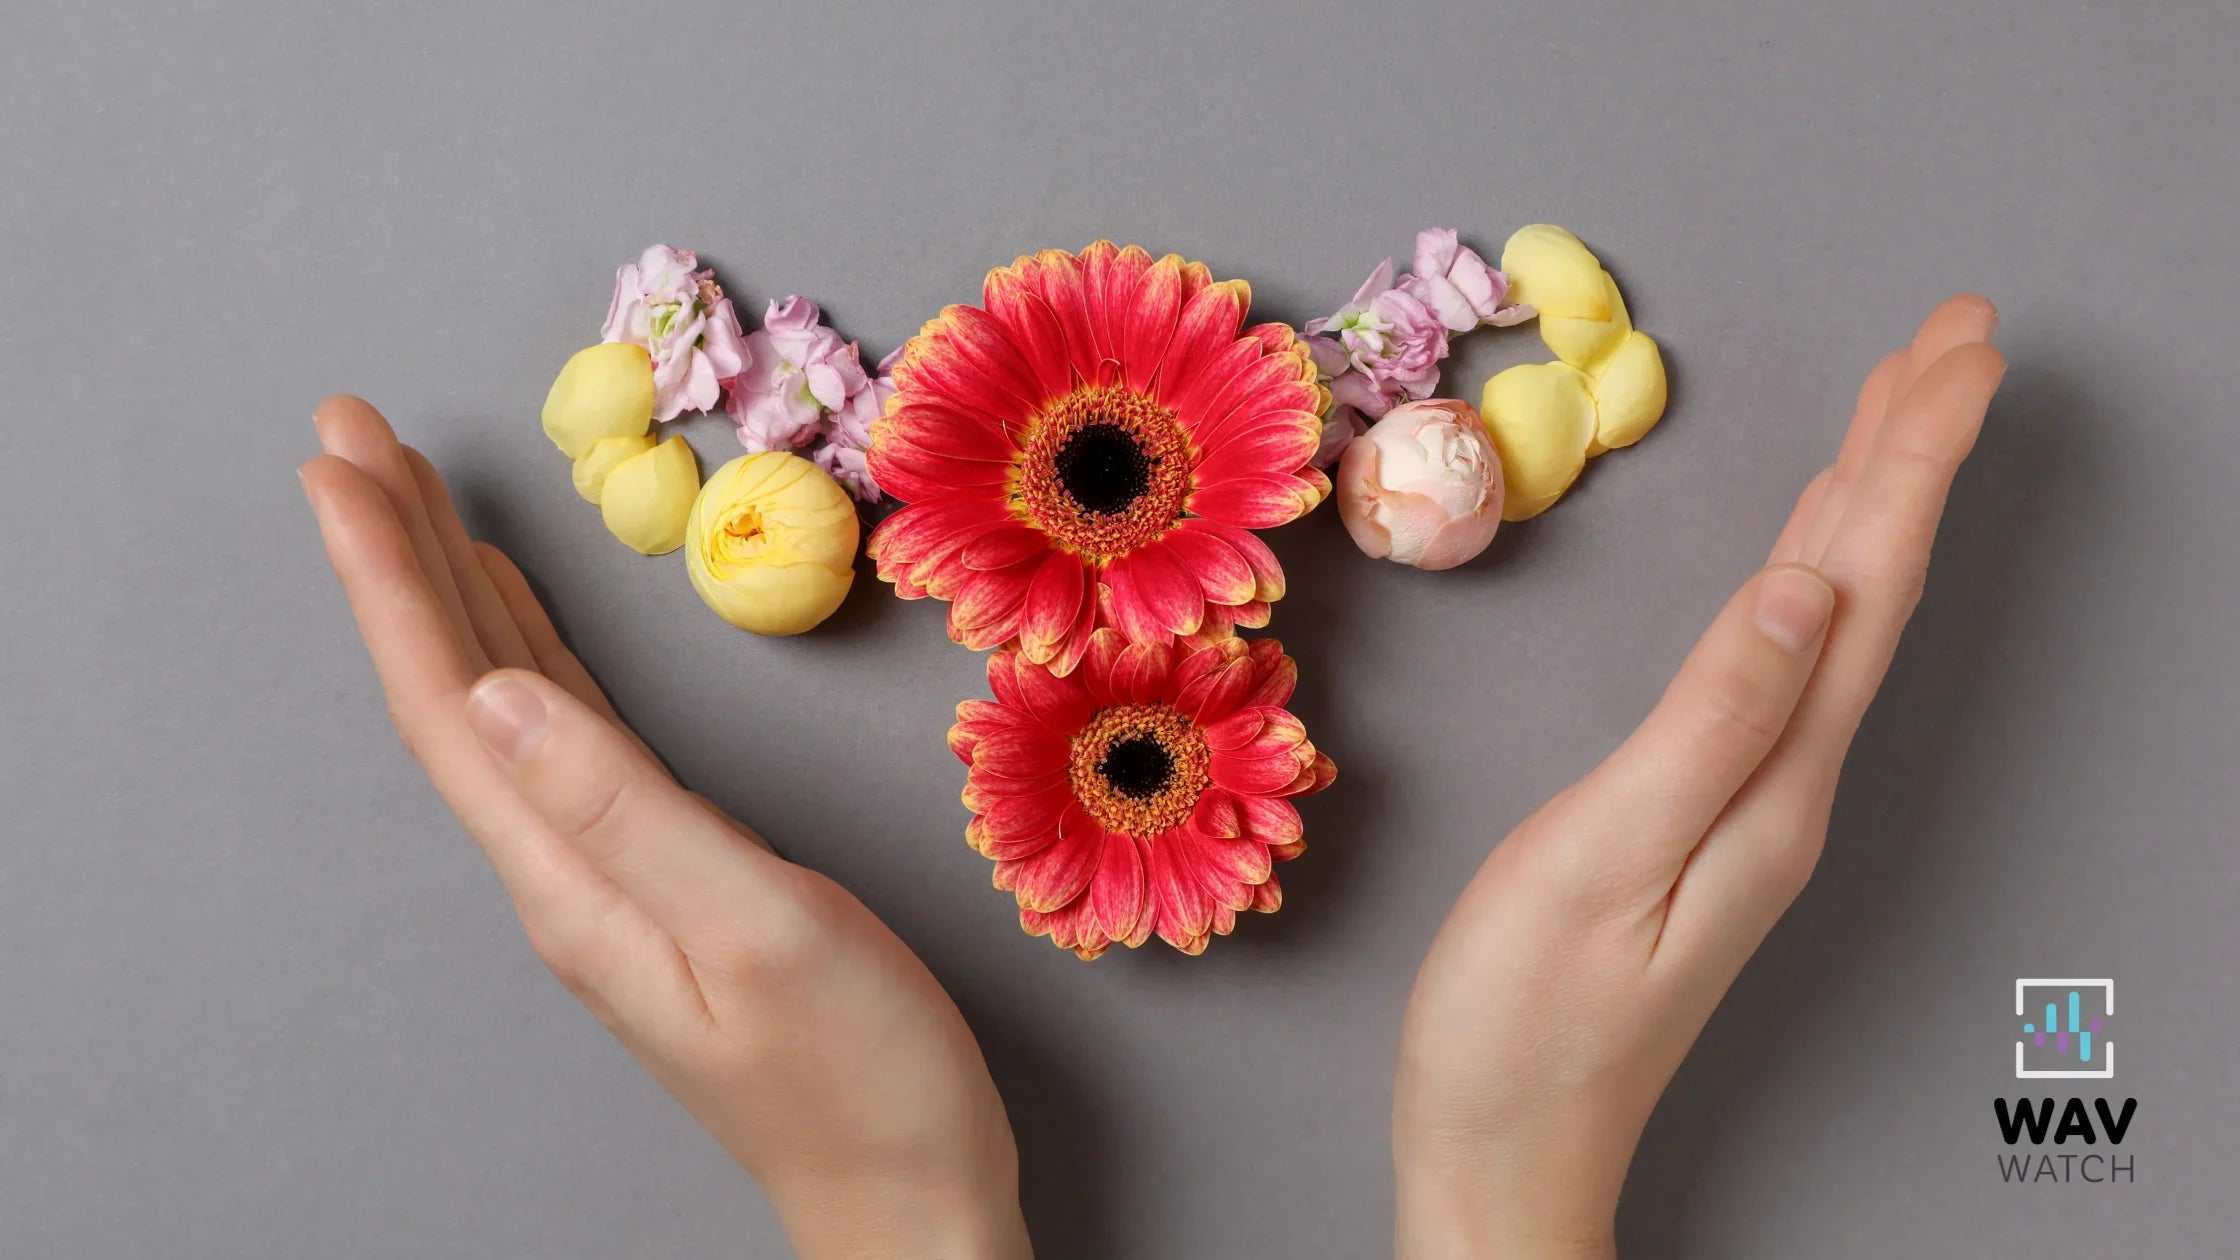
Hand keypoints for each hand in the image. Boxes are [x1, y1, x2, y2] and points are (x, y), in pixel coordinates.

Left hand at [301, 397, 1030, 1259]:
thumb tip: (504, 694)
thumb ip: (628, 811)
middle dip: (398, 555)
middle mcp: (565, 870)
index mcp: (573, 876)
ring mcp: (607, 874)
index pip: (450, 701)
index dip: (390, 577)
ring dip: (452, 593)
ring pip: (503, 704)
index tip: (344, 465)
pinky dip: (529, 653)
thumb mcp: (757, 929)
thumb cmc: (859, 1074)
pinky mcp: (659, 874)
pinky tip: (517, 616)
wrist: (905, 1188)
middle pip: (454, 689)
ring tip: (415, 495)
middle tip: (354, 433)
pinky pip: (563, 735)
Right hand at [1392, 297, 2005, 1257]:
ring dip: (1876, 502)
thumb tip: (1803, 587)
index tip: (1958, 347)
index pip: (1862, 585)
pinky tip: (1810, 551)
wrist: (1503, 1153)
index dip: (1910, 458)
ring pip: (1837, 617)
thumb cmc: (1520, 1023)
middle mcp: (1788, 783)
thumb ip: (1708, 720)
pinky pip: (1789, 661)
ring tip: (1903, 404)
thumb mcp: (1602, 859)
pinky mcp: (1709, 815)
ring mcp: (1754, 803)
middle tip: (1959, 331)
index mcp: (1774, 779)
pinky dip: (1814, 577)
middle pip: (1872, 588)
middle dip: (1917, 450)